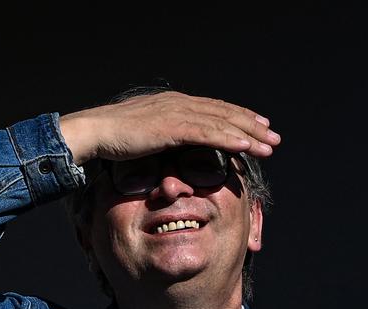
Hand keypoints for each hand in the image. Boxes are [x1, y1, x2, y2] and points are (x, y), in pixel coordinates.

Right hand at [58, 91, 279, 165]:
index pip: (213, 108)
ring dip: (248, 135)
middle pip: (224, 113)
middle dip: (251, 125)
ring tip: (268, 145)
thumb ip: (161, 136)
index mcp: (174, 103)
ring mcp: (177, 113)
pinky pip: (207, 133)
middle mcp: (180, 104)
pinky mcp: (172, 127)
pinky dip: (228, 139)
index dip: (238, 117)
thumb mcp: (143, 134)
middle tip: (272, 136)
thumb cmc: (112, 138)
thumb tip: (170, 146)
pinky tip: (245, 146)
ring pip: (221, 123)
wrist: (95, 131)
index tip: (256, 126)